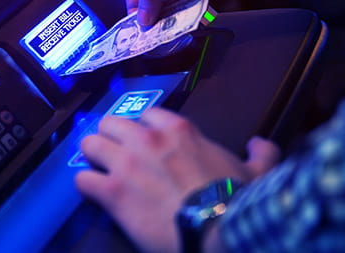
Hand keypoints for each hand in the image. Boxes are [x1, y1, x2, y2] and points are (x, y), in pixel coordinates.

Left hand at [75, 108, 279, 252]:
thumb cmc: (237, 199)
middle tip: (114, 154)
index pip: (147, 114)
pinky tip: (93, 194)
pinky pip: (82, 180)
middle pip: (110, 123)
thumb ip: (260, 155)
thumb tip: (262, 145)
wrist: (219, 229)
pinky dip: (85, 187)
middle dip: (110, 137)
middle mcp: (146, 139)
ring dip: (92, 157)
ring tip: (97, 169)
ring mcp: (126, 163)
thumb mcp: (257, 173)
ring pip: (90, 144)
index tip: (145, 141)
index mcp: (178, 130)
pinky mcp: (111, 191)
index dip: (143, 128)